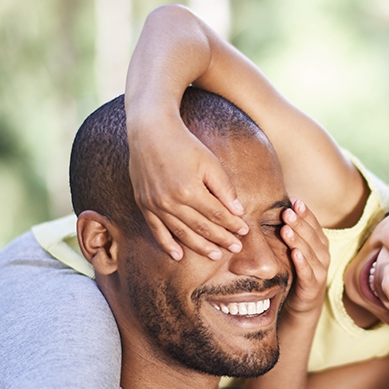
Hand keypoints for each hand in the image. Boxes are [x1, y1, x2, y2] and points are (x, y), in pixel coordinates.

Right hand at [129, 119, 248, 260]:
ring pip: (181, 232)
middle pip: (201, 226)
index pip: (216, 214)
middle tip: (236, 248)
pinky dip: (167, 245)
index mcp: (189, 190)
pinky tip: (179, 256)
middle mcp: (170, 201)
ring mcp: (155, 205)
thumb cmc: (185, 145)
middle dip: (221, 239)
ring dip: (200, 246)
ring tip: (215, 255)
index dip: (232, 224)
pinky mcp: (144, 205)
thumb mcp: (210, 163)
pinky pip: (157, 231)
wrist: (150, 132)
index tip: (244, 231)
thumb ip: (224, 189)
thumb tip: (238, 212)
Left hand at [281, 198, 329, 317]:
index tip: (293, 200)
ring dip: (298, 240)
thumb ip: (290, 232)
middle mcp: (323, 255)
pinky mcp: (313, 287)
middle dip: (299, 223)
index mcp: (320, 243)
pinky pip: (308, 273)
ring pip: (310, 253)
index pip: (314, 224)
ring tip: (286, 229)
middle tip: (287, 212)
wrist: (302, 304)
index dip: (305, 212)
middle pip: (312, 236)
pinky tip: (294, 254)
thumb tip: (277, 207)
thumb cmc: (295, 271)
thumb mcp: (294, 249)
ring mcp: (320, 271)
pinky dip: (302, 263)